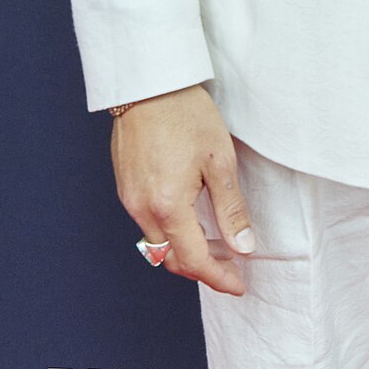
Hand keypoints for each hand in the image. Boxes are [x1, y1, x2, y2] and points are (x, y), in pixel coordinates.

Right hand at [109, 85, 255, 296]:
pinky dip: (170, 233)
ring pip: (157, 244)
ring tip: (216, 245)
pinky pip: (147, 224)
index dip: (218, 278)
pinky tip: (191, 222)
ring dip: (185, 252)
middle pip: (171, 259)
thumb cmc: (186, 115)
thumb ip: (230, 209)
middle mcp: (142, 208)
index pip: (194, 260)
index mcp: (168, 205)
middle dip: (202, 269)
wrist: (149, 83)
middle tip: (232, 267)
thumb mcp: (220, 161)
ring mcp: (129, 198)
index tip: (239, 285)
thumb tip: (243, 247)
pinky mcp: (125, 186)